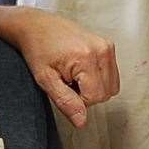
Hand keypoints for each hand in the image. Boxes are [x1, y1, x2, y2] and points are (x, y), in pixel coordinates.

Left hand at [14, 8, 119, 127]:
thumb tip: (82, 121)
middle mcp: (102, 50)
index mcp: (87, 58)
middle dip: (87, 94)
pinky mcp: (108, 46)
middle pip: (106, 94)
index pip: (95, 98)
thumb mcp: (45, 79)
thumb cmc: (37, 48)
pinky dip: (97, 78)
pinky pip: (111, 75)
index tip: (64, 87)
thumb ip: (66, 102)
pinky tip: (81, 70)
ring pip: (111, 86)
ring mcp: (107, 46)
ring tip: (74, 75)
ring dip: (94, 87)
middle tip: (68, 81)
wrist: (37, 26)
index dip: (78, 100)